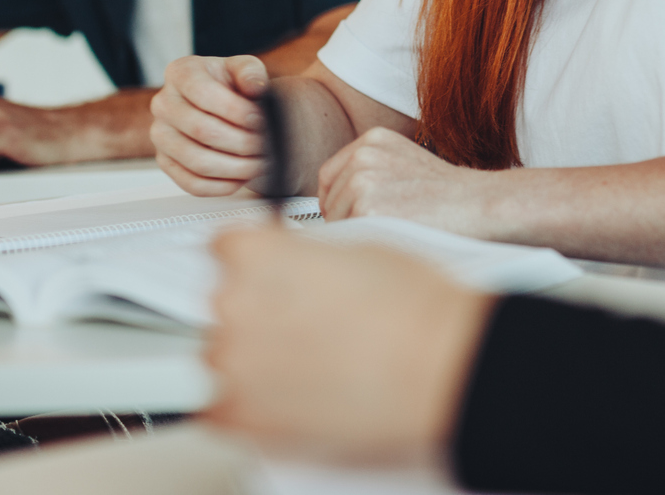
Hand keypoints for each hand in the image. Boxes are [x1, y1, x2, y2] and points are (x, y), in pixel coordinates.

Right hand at [150, 55, 268, 196]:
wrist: (218, 104)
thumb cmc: (230, 84)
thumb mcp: (244, 68)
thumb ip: (251, 72)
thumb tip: (256, 86)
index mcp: (181, 73)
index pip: (204, 93)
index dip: (236, 110)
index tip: (261, 118)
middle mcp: (164, 104)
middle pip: (201, 130)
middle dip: (242, 141)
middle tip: (265, 144)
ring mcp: (161, 135)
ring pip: (197, 161)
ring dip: (235, 167)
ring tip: (259, 163)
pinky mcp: (166, 162)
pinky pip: (192, 184)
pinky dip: (222, 186)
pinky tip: (242, 177)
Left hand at [204, 227, 494, 466]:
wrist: (443, 364)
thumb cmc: (414, 308)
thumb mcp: (354, 248)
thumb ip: (302, 258)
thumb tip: (291, 271)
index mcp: (256, 254)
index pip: (224, 247)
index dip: (253, 260)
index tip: (266, 274)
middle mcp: (234, 306)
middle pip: (223, 303)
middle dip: (257, 310)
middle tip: (304, 321)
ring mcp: (235, 365)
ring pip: (223, 355)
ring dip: (253, 357)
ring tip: (307, 361)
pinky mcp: (244, 418)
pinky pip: (221, 407)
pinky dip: (252, 402)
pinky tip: (293, 393)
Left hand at [318, 127, 498, 232]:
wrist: (478, 203)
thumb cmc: (448, 193)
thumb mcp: (405, 163)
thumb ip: (371, 171)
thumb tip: (336, 200)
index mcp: (372, 139)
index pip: (328, 174)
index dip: (335, 200)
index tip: (346, 215)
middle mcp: (364, 154)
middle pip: (329, 199)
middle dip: (345, 219)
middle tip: (375, 229)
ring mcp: (363, 181)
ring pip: (335, 220)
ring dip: (356, 232)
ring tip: (390, 231)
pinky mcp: (368, 209)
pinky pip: (348, 235)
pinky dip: (365, 242)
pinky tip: (391, 237)